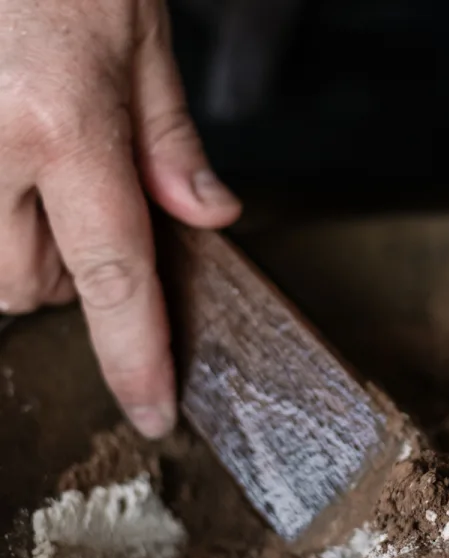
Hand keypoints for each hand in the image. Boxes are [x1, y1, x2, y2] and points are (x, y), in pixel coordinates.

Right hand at [0, 0, 240, 436]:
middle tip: (83, 206)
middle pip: (31, 287)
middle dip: (70, 272)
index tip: (152, 412)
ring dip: (17, 249)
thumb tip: (210, 216)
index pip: (116, 277)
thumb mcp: (139, 31)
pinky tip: (8, 159)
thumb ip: (169, 138)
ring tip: (31, 171)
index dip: (136, 358)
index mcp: (64, 125)